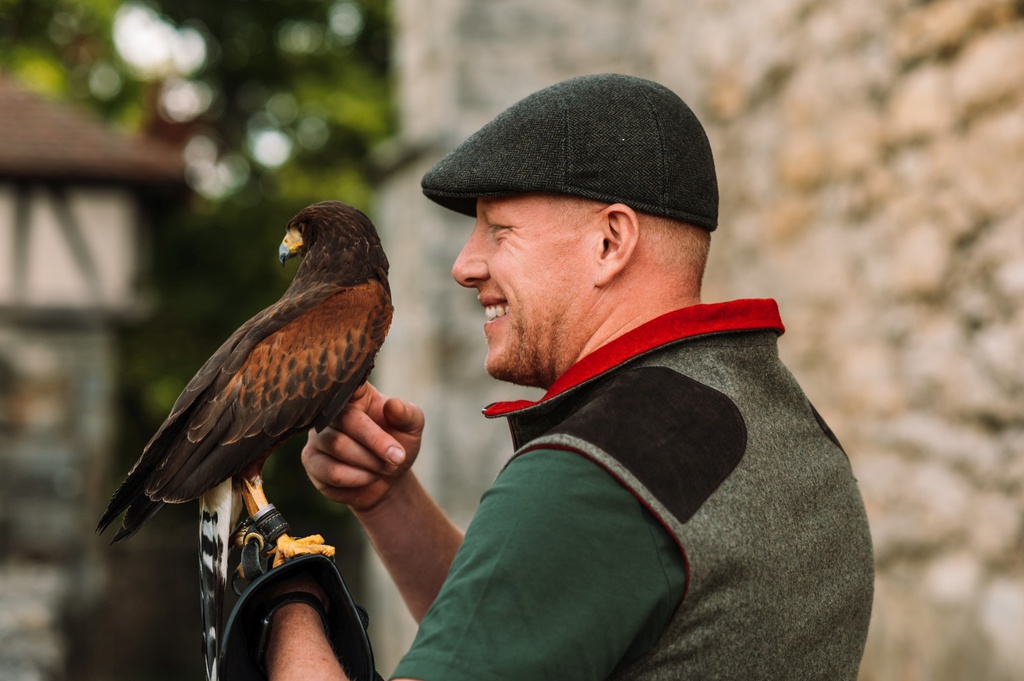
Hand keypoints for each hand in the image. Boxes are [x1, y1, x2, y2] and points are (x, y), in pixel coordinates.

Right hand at [302, 382, 423, 512]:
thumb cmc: (398, 445)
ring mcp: (318, 436)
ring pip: (337, 445)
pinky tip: (369, 477)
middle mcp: (330, 412)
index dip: (354, 389)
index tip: (362, 394)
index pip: (349, 383)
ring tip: (385, 467)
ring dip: (369, 462)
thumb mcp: (412, 429)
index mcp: (356, 396)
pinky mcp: (311, 461)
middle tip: (397, 457)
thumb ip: (407, 415)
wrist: (389, 480)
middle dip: (377, 442)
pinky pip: (331, 471)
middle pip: (346, 420)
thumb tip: (393, 405)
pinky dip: (358, 478)